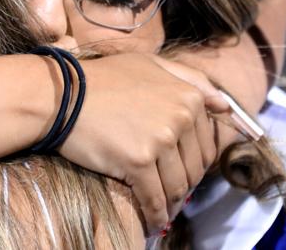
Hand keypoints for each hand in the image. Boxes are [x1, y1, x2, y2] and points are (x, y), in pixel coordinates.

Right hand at [55, 52, 228, 233]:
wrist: (59, 94)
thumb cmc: (101, 79)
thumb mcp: (149, 64)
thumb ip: (190, 79)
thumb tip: (225, 106)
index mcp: (187, 96)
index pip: (206, 143)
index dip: (194, 162)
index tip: (180, 172)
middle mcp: (179, 117)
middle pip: (194, 168)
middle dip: (184, 184)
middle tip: (170, 194)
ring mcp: (160, 140)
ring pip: (177, 186)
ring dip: (172, 204)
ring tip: (162, 210)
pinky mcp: (138, 162)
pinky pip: (155, 198)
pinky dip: (156, 214)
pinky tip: (152, 221)